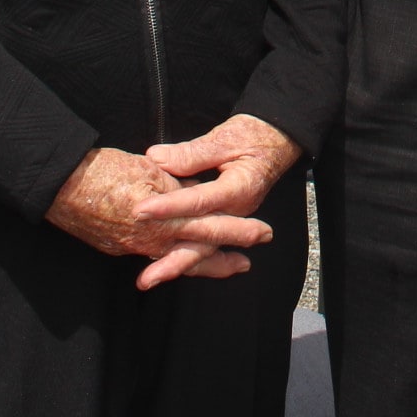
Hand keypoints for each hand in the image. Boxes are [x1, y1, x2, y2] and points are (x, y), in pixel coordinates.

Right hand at [46, 146, 272, 288]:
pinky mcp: (119, 247)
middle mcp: (152, 237)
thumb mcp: (149, 168)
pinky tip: (182, 259)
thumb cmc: (104, 168)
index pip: (209, 224)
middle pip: (197, 250)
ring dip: (203, 264)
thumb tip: (196, 192)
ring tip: (228, 267)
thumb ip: (177, 182)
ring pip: (176, 259)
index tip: (261, 234)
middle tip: (249, 262)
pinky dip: (174, 260)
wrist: (59, 184)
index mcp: (164, 214)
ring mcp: (134, 246)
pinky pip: (154, 256)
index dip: (236, 230)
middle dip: (225, 257)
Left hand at [136, 116, 299, 287]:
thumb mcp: (224, 138)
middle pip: (203, 242)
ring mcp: (231, 217)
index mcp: (238, 188)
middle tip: (146, 278)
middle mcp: (236, 210)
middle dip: (173, 261)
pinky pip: (204, 241)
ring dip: (177, 265)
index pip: (199, 202)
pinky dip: (186, 255)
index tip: (141, 210)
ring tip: (149, 280)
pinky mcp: (225, 217)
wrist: (276, 140)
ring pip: (203, 248)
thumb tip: (157, 158)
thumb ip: (191, 153)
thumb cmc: (252, 136)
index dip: (169, 206)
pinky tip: (164, 264)